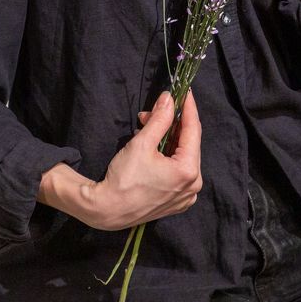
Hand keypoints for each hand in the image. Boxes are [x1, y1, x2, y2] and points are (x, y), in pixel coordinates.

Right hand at [86, 89, 202, 230]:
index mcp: (188, 171)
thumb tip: (168, 99)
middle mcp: (193, 185)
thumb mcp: (142, 143)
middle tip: (153, 111)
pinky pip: (178, 170)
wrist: (107, 210)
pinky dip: (168, 155)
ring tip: (146, 127)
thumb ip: (159, 119)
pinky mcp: (177, 201)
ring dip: (167, 138)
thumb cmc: (124, 179)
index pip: (193, 130)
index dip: (188, 107)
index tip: (185, 91)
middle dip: (171, 123)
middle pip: (188, 143)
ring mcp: (186, 195)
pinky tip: (153, 146)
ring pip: (182, 155)